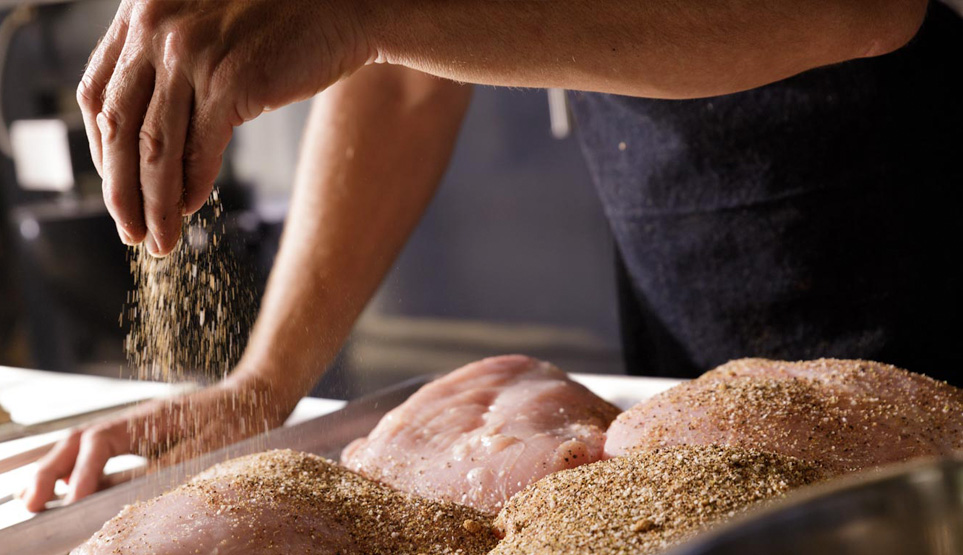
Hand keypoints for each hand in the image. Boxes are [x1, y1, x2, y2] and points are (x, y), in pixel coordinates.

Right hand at [21, 374, 291, 511]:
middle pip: (79, 440)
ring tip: (36, 497)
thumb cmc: (239, 421)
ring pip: (85, 443)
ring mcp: (139, 426)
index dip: (83, 473)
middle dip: (52, 471)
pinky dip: (80, 466)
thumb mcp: (204, 449)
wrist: (259, 395)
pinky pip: (101, 449)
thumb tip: (117, 487)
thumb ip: (159, 468)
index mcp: (150, 417)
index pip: (100, 442)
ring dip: (59, 468)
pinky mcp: (145, 437)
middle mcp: (138, 418)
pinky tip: (70, 485)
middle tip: (29, 502)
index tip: (71, 501)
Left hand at [81, 0, 371, 255]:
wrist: (343, 4)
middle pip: (118, 127)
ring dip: (154, 204)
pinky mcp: (231, 82)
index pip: (97, 94)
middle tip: (130, 231)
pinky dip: (191, 187)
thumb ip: (171, 58)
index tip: (115, 182)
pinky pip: (200, 150)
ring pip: (156, 148)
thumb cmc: (283, 15)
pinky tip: (191, 209)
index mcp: (142, 12)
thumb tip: (149, 131)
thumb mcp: (207, 24)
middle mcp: (157, 29)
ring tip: (160, 238)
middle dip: (120, 191)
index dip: (100, 149)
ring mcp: (192, 56)